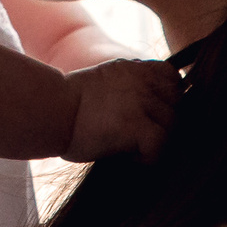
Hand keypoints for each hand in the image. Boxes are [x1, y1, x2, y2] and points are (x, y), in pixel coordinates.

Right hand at [62, 56, 181, 162]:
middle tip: (139, 138)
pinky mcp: (136, 124)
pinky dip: (148, 158)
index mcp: (136, 68)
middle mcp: (142, 80)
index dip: (167, 100)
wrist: (48, 111)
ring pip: (172, 127)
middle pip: (178, 105)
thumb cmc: (70, 106)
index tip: (149, 117)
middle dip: (164, 124)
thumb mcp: (107, 81)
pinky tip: (128, 157)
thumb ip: (134, 86)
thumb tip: (159, 109)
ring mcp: (141, 100)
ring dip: (156, 142)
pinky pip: (161, 145)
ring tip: (131, 149)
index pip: (173, 79)